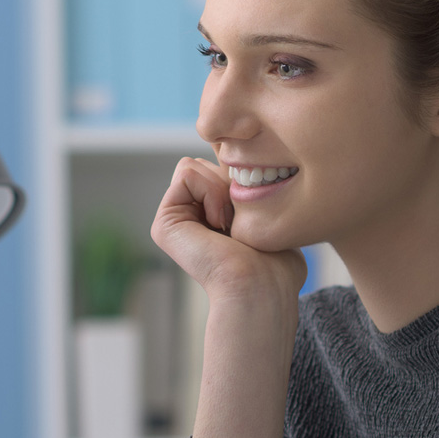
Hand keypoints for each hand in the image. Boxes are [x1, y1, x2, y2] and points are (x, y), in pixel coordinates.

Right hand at [150, 158, 305, 303]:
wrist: (260, 283)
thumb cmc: (274, 258)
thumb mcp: (265, 210)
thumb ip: (247, 184)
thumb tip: (236, 153)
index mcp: (209, 214)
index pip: (220, 166)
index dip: (241, 177)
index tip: (252, 213)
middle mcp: (189, 216)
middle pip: (205, 162)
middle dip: (229, 182)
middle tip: (239, 221)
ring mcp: (175, 220)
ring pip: (193, 164)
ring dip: (221, 189)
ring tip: (229, 224)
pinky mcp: (164, 223)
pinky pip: (186, 172)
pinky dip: (210, 192)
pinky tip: (218, 223)